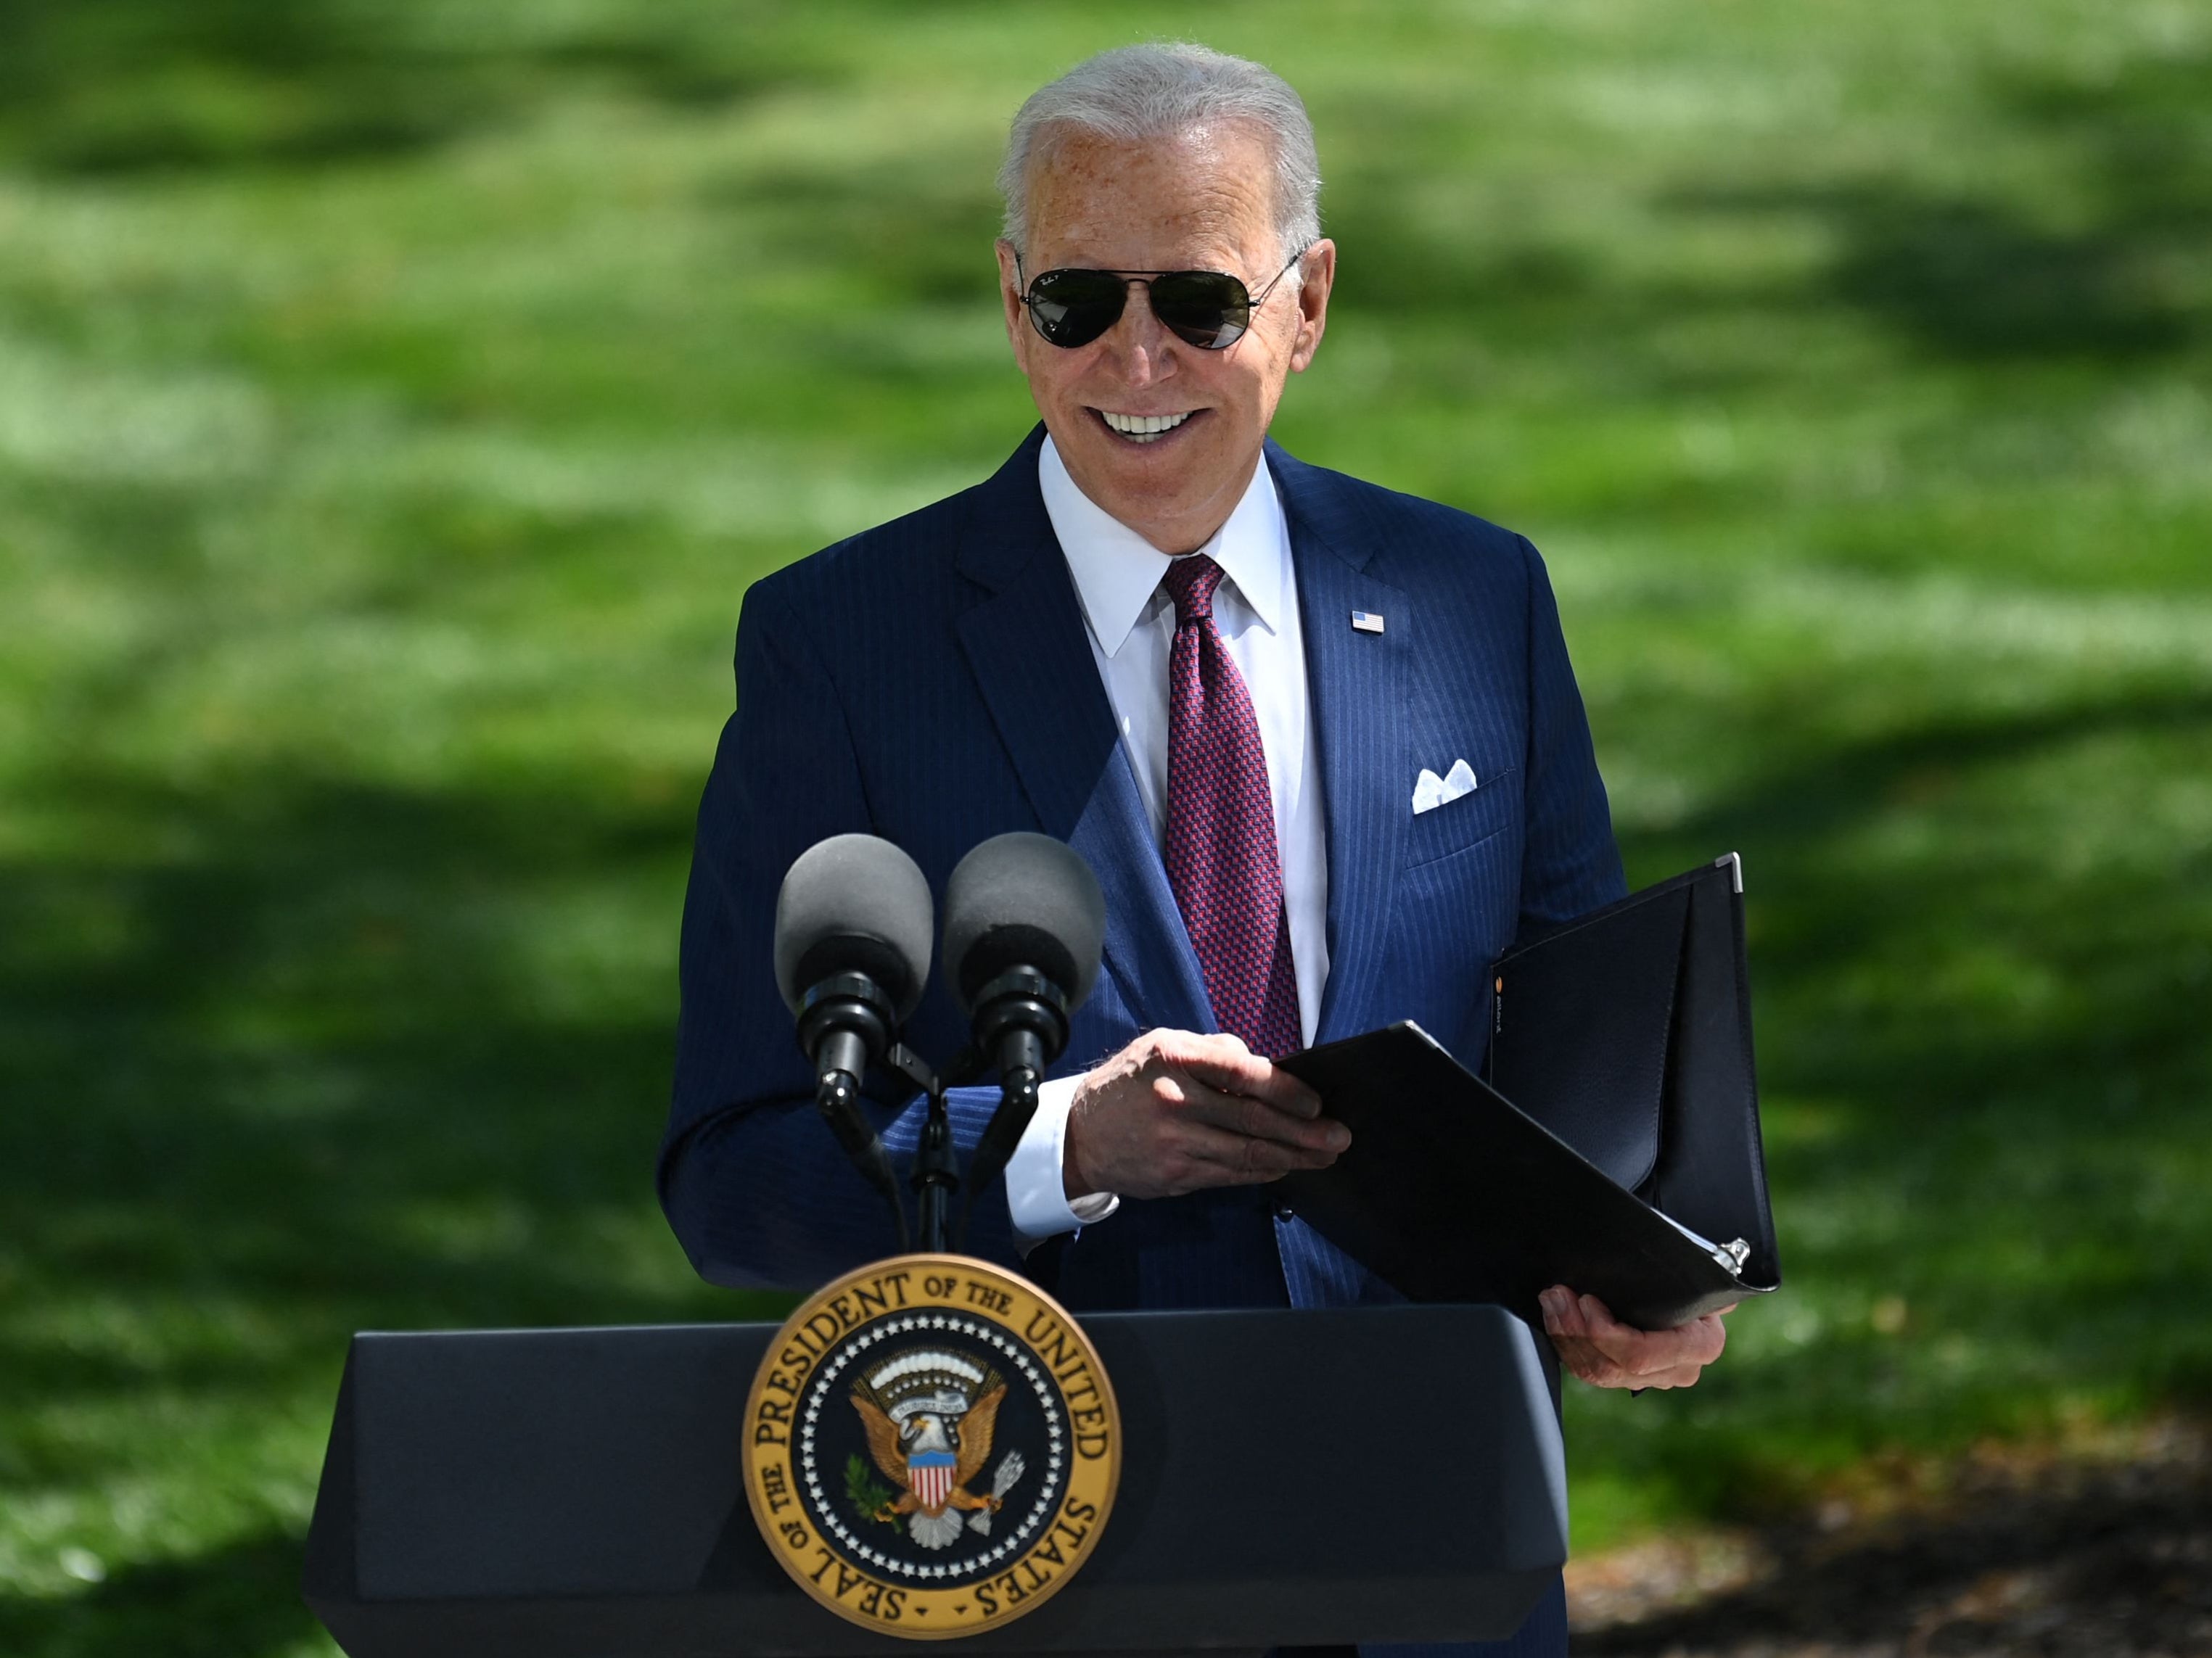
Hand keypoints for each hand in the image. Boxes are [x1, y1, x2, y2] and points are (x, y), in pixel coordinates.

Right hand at [1063, 1029, 1348, 1201]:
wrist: (1080, 1134)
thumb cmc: (1129, 1082)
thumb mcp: (1162, 1045)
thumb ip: (1214, 1051)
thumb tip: (1264, 1066)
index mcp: (1174, 1058)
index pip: (1242, 1073)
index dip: (1285, 1089)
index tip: (1315, 1100)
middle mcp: (1174, 1100)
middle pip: (1253, 1120)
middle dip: (1304, 1131)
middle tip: (1339, 1136)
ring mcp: (1175, 1143)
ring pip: (1247, 1154)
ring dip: (1294, 1157)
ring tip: (1324, 1156)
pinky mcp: (1175, 1175)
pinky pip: (1231, 1175)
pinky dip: (1264, 1171)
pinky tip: (1286, 1166)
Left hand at [1538, 1285, 1732, 1389]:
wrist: (1698, 1290)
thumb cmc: (1692, 1275)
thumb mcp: (1695, 1272)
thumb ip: (1685, 1274)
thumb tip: (1681, 1267)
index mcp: (1700, 1345)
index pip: (1641, 1354)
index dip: (1604, 1333)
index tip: (1586, 1301)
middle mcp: (1678, 1370)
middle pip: (1613, 1367)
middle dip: (1575, 1331)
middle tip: (1556, 1295)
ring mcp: (1653, 1378)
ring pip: (1598, 1373)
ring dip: (1565, 1336)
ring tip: (1551, 1301)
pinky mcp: (1631, 1376)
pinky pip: (1593, 1370)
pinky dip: (1568, 1345)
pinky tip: (1556, 1319)